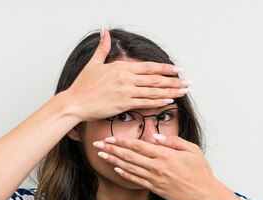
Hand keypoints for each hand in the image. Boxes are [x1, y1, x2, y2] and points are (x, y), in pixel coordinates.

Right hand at [65, 27, 189, 121]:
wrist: (75, 102)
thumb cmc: (83, 85)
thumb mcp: (93, 63)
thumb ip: (103, 47)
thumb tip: (105, 31)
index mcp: (121, 67)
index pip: (149, 67)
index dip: (165, 68)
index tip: (177, 69)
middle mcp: (126, 78)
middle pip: (155, 79)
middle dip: (173, 80)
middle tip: (187, 81)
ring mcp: (126, 92)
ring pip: (153, 91)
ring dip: (170, 91)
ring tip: (183, 91)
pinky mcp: (123, 104)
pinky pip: (145, 103)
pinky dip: (158, 101)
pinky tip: (169, 101)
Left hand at [92, 134, 227, 199]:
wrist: (204, 193)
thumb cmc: (200, 171)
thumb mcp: (191, 150)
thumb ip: (173, 142)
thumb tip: (155, 137)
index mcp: (166, 155)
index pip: (138, 146)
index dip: (122, 141)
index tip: (110, 137)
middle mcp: (158, 167)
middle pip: (129, 156)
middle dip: (112, 149)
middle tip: (98, 144)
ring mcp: (155, 179)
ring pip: (130, 168)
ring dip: (114, 161)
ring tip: (102, 155)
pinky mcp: (156, 188)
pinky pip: (137, 180)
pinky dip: (125, 174)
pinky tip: (116, 169)